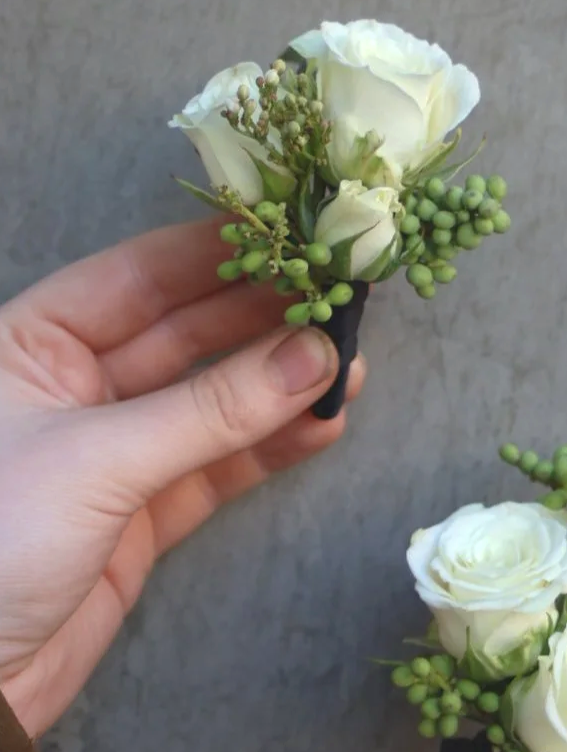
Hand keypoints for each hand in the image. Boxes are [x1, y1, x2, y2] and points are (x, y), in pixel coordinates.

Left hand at [0, 219, 364, 736]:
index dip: (217, 254)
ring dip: (278, 386)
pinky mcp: (139, 516)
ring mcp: (109, 452)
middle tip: (340, 304)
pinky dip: (268, 448)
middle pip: (183, 334)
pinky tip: (321, 424)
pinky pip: (215, 467)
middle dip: (262, 321)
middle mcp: (69, 387)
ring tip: (348, 367)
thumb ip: (209, 411)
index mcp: (28, 344)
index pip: (137, 276)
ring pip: (208, 403)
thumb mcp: (95, 461)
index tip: (295, 236)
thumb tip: (312, 357)